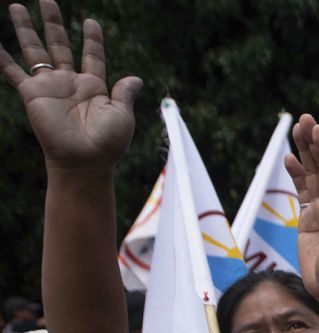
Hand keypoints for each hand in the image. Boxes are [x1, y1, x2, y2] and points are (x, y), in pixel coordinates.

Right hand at [0, 1, 140, 170]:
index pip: (92, 55)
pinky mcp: (32, 95)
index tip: (91, 22)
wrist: (85, 161)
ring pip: (35, 50)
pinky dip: (2, 58)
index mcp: (94, 86)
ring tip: (17, 7)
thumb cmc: (108, 143)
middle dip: (53, 23)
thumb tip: (136, 78)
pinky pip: (13, 72)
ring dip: (26, 29)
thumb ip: (124, 93)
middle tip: (47, 1)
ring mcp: (50, 86)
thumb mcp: (122, 115)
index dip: (92, 39)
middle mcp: (70, 82)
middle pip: (59, 44)